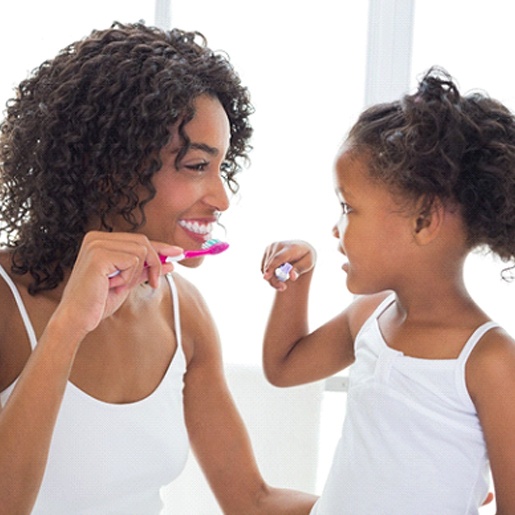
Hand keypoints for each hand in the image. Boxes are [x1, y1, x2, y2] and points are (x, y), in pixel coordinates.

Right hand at [52, 231, 181, 338]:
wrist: (77, 318)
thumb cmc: (98, 301)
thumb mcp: (128, 281)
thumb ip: (146, 269)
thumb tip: (170, 262)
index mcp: (101, 240)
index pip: (138, 239)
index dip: (161, 247)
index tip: (179, 252)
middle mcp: (96, 237)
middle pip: (143, 241)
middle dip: (154, 262)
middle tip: (154, 282)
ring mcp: (96, 244)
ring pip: (141, 250)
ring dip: (136, 273)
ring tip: (119, 285)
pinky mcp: (99, 255)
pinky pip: (132, 260)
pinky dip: (128, 276)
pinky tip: (113, 285)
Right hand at [261, 240, 315, 290]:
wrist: (301, 248)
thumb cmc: (305, 257)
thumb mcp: (308, 263)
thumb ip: (300, 269)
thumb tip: (292, 277)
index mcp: (290, 247)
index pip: (278, 258)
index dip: (272, 267)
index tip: (266, 277)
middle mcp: (278, 245)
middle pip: (271, 265)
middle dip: (274, 280)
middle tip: (283, 288)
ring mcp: (271, 247)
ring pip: (265, 268)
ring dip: (272, 279)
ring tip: (283, 284)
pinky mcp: (267, 251)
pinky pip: (263, 268)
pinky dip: (269, 275)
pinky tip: (278, 276)